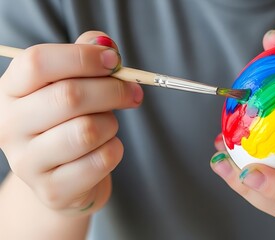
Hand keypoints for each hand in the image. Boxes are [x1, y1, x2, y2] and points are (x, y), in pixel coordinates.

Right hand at [0, 31, 142, 214]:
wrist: (63, 177)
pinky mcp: (52, 190)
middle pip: (68, 96)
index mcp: (10, 92)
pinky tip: (106, 148)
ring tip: (109, 125)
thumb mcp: (70, 85)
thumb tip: (104, 44)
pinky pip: (101, 160)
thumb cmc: (69, 122)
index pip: (38, 63)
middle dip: (113, 90)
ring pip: (88, 130)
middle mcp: (9, 126)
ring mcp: (27, 162)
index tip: (114, 61)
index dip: (83, 57)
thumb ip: (85, 58)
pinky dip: (115, 150)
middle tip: (133, 93)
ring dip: (112, 124)